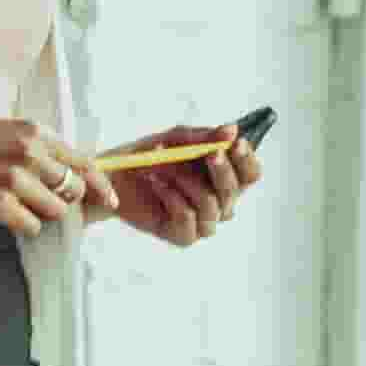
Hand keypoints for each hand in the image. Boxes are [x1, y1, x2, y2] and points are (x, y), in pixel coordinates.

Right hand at [0, 114, 108, 232]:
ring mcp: (15, 180)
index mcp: (33, 131)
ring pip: (55, 211)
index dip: (101, 185)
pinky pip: (32, 226)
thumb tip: (66, 173)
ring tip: (11, 201)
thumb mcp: (1, 130)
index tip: (110, 201)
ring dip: (40, 213)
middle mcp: (29, 153)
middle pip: (72, 190)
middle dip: (62, 200)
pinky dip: (22, 224)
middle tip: (37, 199)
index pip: (83, 161)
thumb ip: (34, 147)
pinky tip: (0, 211)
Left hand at [105, 114, 264, 247]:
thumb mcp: (177, 139)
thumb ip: (204, 137)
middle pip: (234, 191)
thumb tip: (231, 130)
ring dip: (185, 179)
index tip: (236, 143)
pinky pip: (187, 216)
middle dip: (221, 170)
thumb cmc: (151, 156)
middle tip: (207, 153)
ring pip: (210, 204)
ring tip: (160, 164)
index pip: (250, 174)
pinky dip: (170, 195)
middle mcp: (219, 202)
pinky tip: (155, 182)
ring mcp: (203, 222)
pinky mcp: (183, 236)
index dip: (246, 159)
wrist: (114, 178)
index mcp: (224, 178)